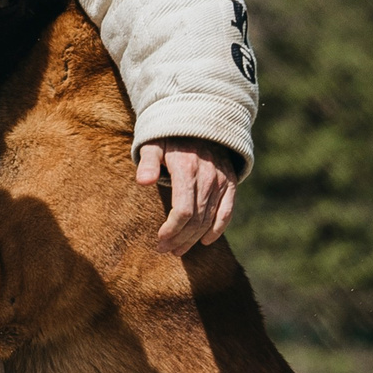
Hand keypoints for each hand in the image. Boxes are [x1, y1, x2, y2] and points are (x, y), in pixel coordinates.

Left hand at [136, 138, 239, 253]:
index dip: (171, 230)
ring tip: (178, 249)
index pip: (182, 211)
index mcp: (186, 168)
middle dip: (179, 239)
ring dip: (193, 238)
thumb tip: (143, 181)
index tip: (159, 239)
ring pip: (209, 219)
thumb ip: (148, 163)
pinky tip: (205, 241)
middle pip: (195, 219)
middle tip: (165, 250)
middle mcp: (207, 176)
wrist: (199, 122)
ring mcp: (221, 180)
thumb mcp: (153, 144)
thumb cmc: (169, 137)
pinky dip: (218, 229)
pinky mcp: (230, 182)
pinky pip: (227, 212)